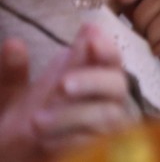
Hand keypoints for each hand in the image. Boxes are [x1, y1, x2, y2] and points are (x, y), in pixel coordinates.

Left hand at [0, 24, 132, 161]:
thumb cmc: (15, 126)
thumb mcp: (6, 96)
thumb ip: (11, 72)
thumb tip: (13, 43)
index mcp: (84, 76)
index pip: (109, 57)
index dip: (106, 48)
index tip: (90, 40)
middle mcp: (99, 99)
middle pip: (118, 83)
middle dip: (93, 80)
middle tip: (61, 85)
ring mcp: (101, 127)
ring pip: (108, 114)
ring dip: (73, 115)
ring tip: (35, 122)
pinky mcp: (98, 150)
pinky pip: (98, 143)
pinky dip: (73, 140)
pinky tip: (47, 142)